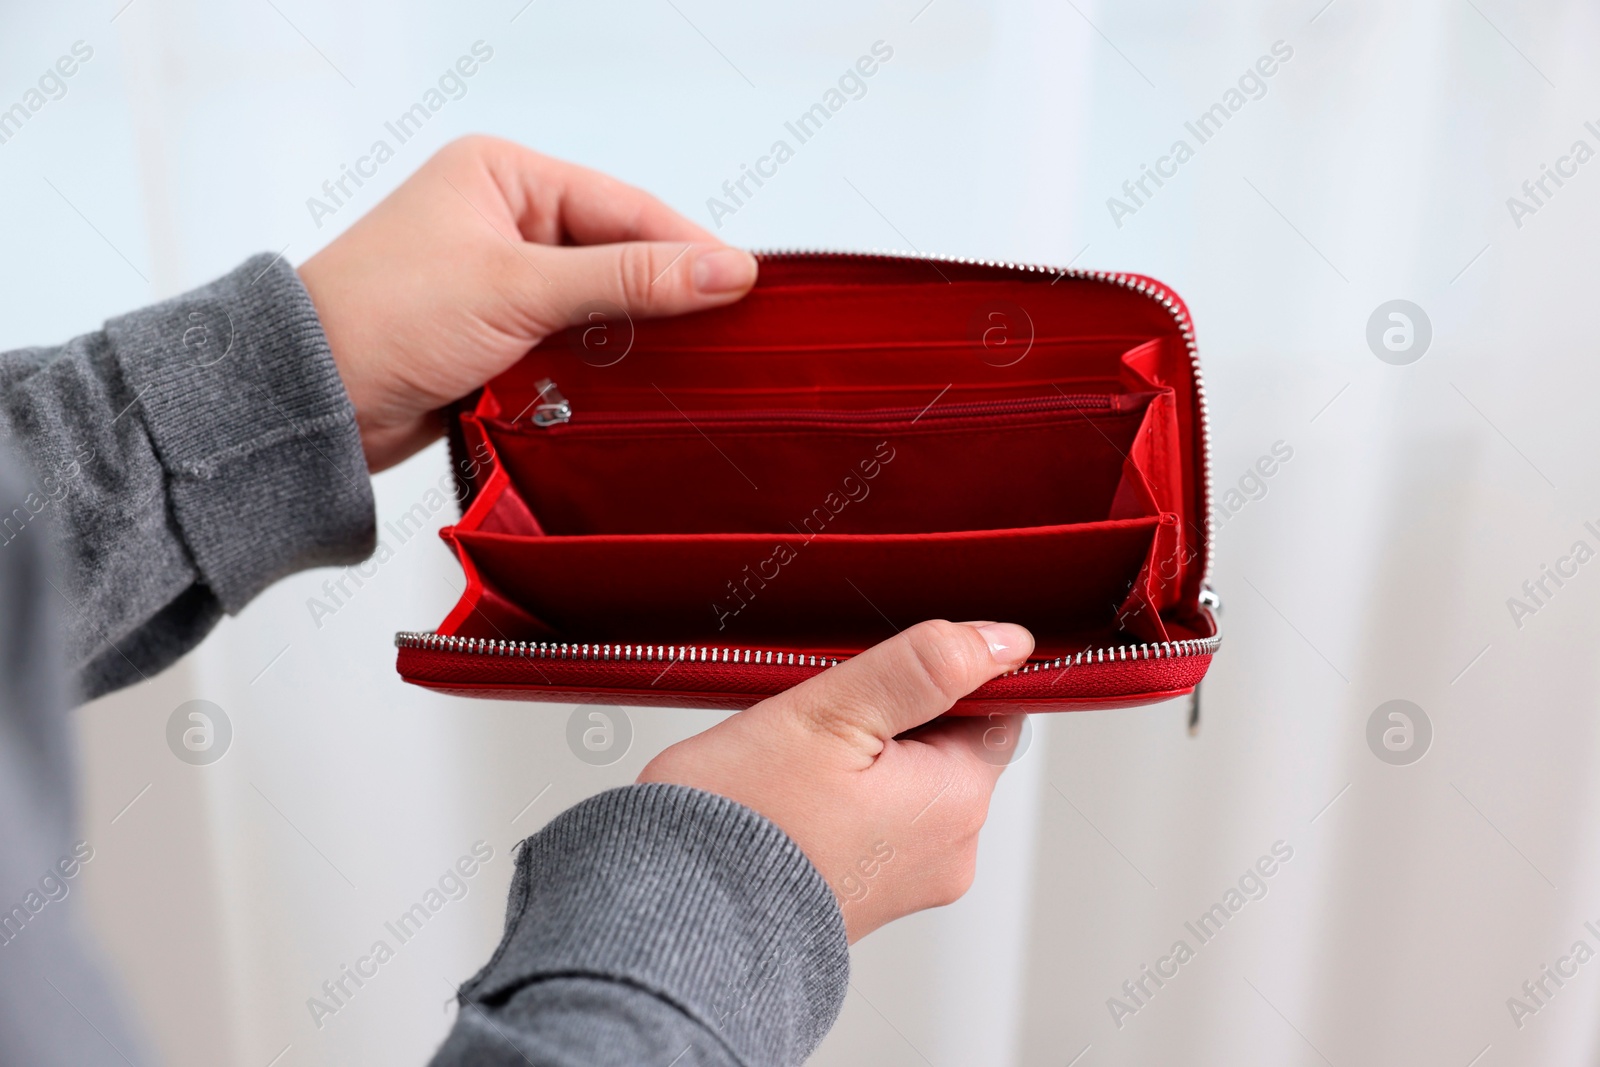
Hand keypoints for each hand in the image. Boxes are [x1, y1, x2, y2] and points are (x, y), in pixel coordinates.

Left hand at [297, 135, 757, 471]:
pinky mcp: (500, 335)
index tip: (745, 284)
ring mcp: (503, 280)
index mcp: (503, 175)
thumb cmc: (383, 317)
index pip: (622, 206)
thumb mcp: (519, 287)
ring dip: (633, 336)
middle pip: (617, 253)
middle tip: (731, 331)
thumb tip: (721, 269)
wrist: (312, 401)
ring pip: (599, 304)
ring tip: (694, 362)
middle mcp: (505, 218)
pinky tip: (637, 385)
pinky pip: (574, 344)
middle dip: (664, 294)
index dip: (686, 248)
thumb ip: (626, 279)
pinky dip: (601, 366)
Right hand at [638, 620, 1034, 941]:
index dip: (937, 677)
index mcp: (957, 803)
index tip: (875, 678)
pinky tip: (789, 796)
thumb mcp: (831, 713)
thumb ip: (923, 668)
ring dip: (860, 758)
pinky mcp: (864, 899)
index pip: (991, 709)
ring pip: (904, 783)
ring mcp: (907, 884)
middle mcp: (949, 854)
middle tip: (819, 719)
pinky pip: (872, 825)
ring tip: (794, 763)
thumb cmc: (741, 819)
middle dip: (890, 718)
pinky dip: (839, 801)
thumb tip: (1004, 641)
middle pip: (946, 746)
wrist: (672, 921)